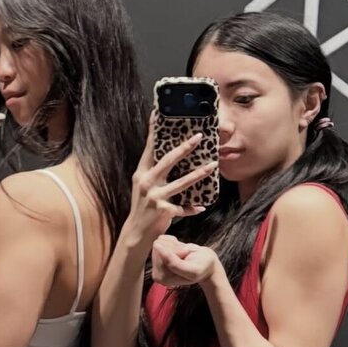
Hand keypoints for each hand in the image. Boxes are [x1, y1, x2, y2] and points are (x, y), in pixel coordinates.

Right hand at [124, 113, 218, 246]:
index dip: (153, 131)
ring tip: (212, 166)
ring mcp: (156, 197)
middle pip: (168, 161)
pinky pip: (183, 208)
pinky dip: (192, 208)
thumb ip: (153, 171)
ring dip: (198, 174)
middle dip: (184, 148)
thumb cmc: (142, 206)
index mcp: (142, 173)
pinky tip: (202, 206)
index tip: (157, 114)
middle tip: (198, 137)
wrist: (135, 232)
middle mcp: (147, 182)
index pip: (149, 148)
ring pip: (181, 183)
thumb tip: (170, 154)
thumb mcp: (143, 185)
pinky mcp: (164, 211)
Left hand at [151, 236, 223, 287]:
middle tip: (186, 255)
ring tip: (183, 253)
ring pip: (161, 242)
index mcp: (163, 279)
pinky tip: (179, 249)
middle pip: (160, 249)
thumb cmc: (201, 266)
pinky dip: (173, 240)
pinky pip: (162, 238)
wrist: (206, 263)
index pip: (163, 257)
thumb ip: (174, 263)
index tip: (186, 255)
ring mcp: (156, 262)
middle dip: (176, 249)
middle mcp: (157, 272)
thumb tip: (156, 246)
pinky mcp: (157, 253)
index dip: (177, 252)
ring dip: (175, 245)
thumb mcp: (192, 270)